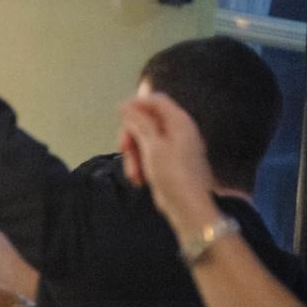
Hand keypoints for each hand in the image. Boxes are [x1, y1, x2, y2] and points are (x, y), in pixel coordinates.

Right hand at [118, 93, 219, 234]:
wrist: (187, 207)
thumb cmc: (172, 174)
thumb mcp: (152, 146)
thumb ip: (139, 123)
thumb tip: (124, 105)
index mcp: (178, 121)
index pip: (155, 100)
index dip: (135, 105)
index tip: (119, 119)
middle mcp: (177, 130)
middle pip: (145, 120)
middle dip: (131, 135)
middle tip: (123, 149)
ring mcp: (172, 147)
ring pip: (143, 140)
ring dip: (133, 155)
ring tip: (134, 174)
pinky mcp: (166, 162)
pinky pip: (147, 155)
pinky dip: (140, 165)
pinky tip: (139, 179)